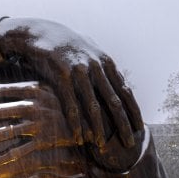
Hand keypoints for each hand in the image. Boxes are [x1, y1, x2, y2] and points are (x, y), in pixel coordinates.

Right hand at [0, 18, 143, 156]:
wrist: (39, 32)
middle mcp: (95, 66)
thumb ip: (102, 67)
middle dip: (123, 124)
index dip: (133, 111)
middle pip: (114, 101)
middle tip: (129, 143)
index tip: (139, 128)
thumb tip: (118, 82)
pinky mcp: (60, 76)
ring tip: (101, 145)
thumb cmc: (64, 45)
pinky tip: (78, 136)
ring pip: (93, 105)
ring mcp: (78, 71)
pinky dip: (75, 122)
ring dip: (98, 128)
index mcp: (106, 62)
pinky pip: (70, 104)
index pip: (125, 91)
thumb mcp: (88, 51)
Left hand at [0, 81, 81, 173]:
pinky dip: (1, 160)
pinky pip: (18, 153)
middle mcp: (33, 106)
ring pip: (1, 133)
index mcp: (34, 89)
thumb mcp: (52, 89)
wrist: (101, 122)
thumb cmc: (72, 103)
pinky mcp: (44, 143)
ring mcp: (39, 125)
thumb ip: (30, 87)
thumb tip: (10, 81)